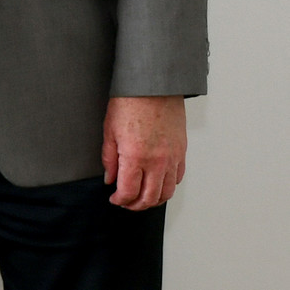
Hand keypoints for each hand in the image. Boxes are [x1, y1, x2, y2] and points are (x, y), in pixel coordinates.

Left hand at [103, 95, 186, 209]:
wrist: (153, 86)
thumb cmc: (129, 103)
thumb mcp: (109, 130)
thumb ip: (109, 158)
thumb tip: (110, 178)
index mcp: (135, 157)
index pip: (129, 192)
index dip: (120, 200)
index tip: (114, 199)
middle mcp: (157, 162)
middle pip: (150, 198)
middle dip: (136, 205)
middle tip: (126, 203)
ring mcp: (172, 158)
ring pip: (167, 192)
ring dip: (154, 200)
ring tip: (142, 198)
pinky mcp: (181, 152)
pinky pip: (178, 178)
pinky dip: (168, 186)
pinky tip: (158, 184)